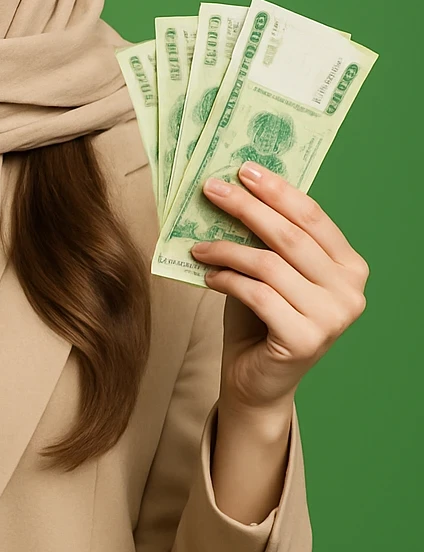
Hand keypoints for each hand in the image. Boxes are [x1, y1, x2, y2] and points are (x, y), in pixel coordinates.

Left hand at [189, 160, 368, 413]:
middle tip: (212, 189)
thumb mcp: (270, 272)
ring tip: (199, 247)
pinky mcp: (306, 339)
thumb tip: (237, 187)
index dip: (277, 190)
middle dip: (246, 207)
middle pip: (290, 236)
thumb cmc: (262, 320)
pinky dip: (227, 280)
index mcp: (350, 266)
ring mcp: (332, 317)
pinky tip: (209, 277)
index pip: (313, 217)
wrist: (258, 382)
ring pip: (270, 265)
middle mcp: (350, 290)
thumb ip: (268, 239)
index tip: (243, 169)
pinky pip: (258, 295)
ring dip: (227, 249)